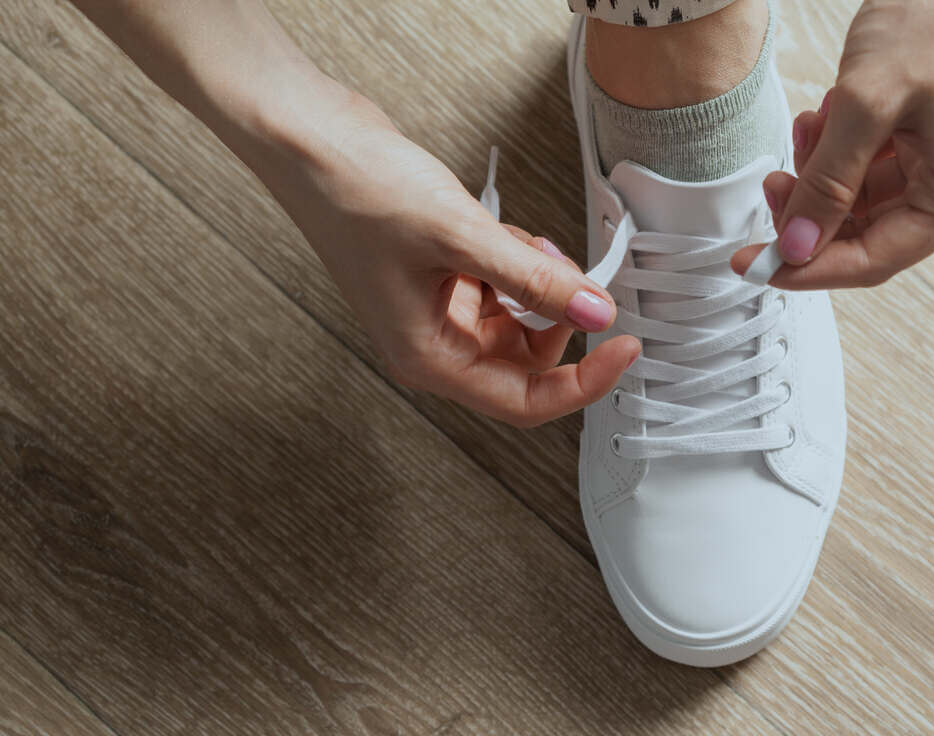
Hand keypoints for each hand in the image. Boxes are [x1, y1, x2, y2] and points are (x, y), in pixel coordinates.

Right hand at [259, 85, 639, 426]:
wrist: (307, 137)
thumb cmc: (357, 191)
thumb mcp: (462, 237)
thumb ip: (536, 280)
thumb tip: (597, 312)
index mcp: (428, 358)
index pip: (525, 400)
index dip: (583, 382)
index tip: (626, 349)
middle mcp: (432, 343)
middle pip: (525, 362)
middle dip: (559, 320)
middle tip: (578, 277)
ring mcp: (435, 309)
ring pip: (517, 320)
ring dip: (538, 285)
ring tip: (531, 242)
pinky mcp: (440, 274)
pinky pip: (500, 286)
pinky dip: (516, 262)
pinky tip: (503, 230)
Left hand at [732, 0, 933, 288]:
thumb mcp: (865, 104)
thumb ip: (827, 183)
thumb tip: (797, 247)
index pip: (873, 260)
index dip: (807, 268)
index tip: (755, 263)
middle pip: (864, 237)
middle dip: (810, 213)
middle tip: (772, 181)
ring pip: (859, 206)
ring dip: (819, 176)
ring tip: (807, 126)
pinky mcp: (929, 147)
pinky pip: (869, 174)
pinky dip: (836, 154)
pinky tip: (824, 118)